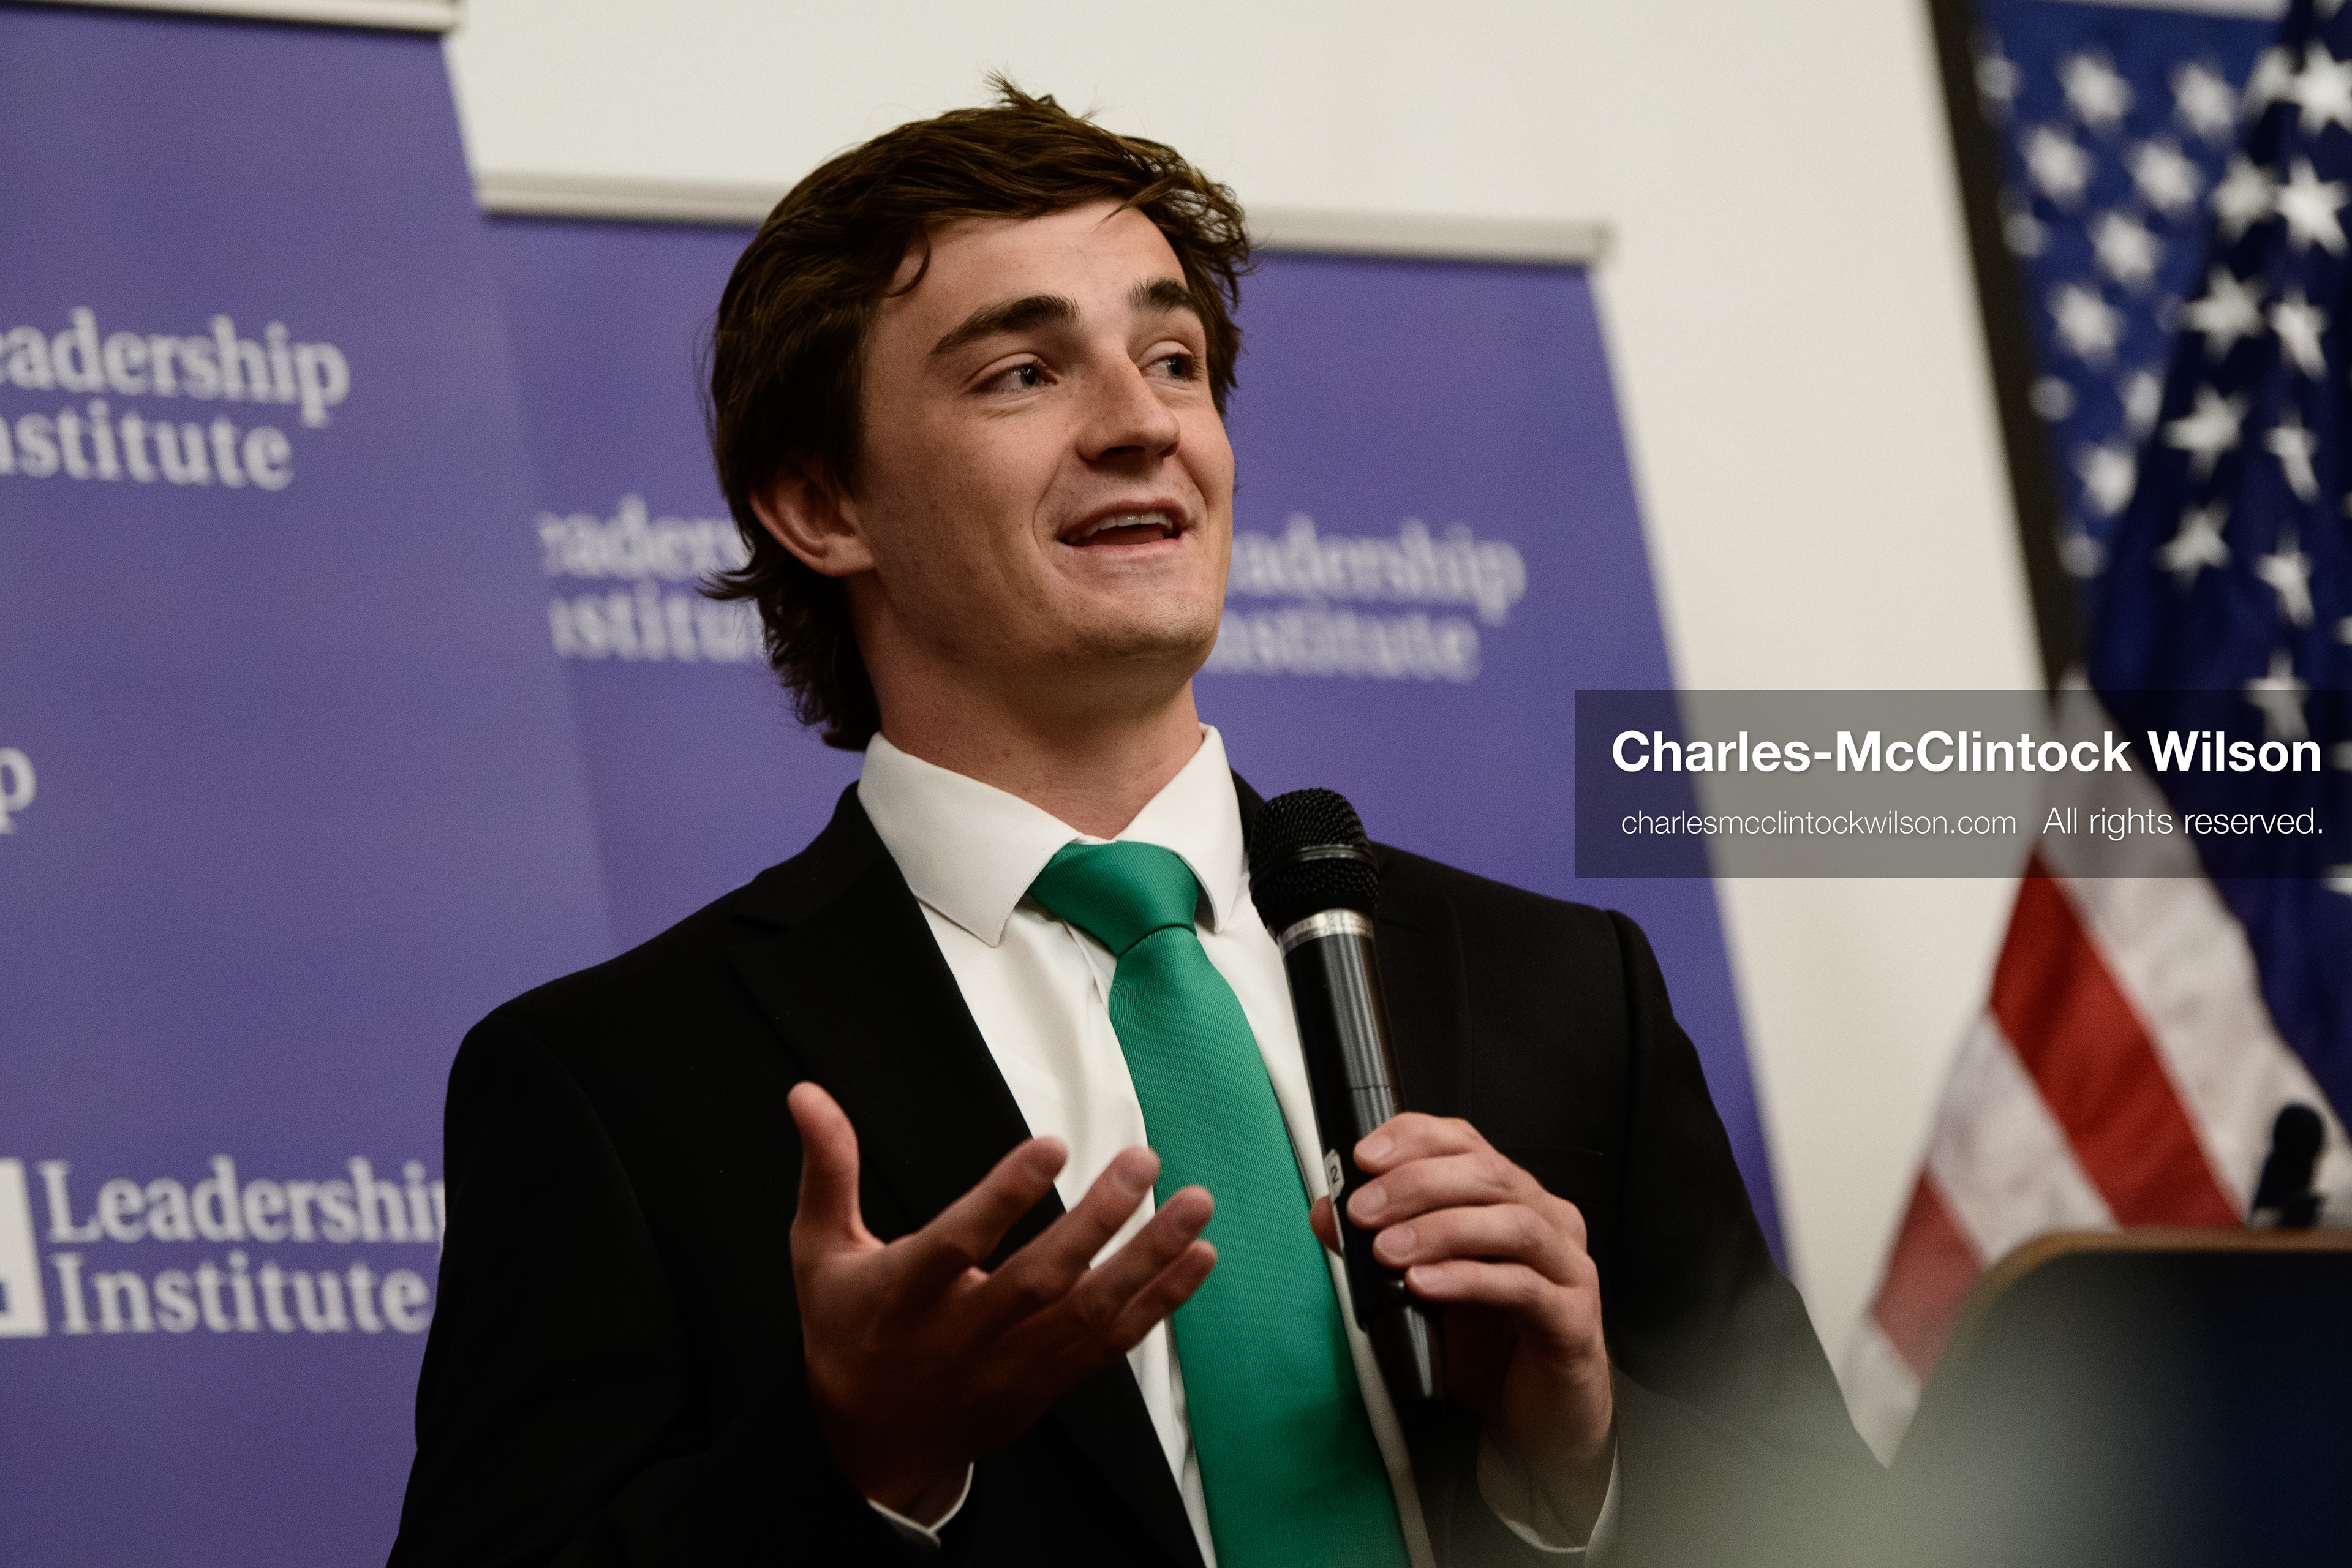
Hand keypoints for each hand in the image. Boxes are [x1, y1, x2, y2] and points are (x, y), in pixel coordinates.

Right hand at [788, 1082, 1215, 1519]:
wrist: (870, 1443)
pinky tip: (1195, 1261)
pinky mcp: (1046, 1381)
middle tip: (1142, 1162)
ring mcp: (1012, 1364)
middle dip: (1098, 1221)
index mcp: (903, 1296)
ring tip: (1195, 1207)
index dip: (1004, 1197)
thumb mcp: (818, 1251)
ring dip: (1149, 1260)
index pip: (957, 1243)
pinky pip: (1111, 1345)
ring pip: (1088, 1313)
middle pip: (1040, 1280)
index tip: (1049, 1145)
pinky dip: (1159, 1304)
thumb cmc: (848, 1332)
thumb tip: (809, 1098)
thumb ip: (828, 1170)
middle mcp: (963, 1334)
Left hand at [1310, 1113, 1611, 1536]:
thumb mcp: (1424, 1287)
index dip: (1415, 1139)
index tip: (1364, 1156)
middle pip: (1488, 1174)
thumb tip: (1329, 1212)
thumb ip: (1382, 1244)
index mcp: (1512, 1200)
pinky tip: (1425, 1285)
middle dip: (1416, 1184)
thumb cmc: (1491, 1349)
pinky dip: (1468, 1280)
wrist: (1539, 1423)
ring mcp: (1567, 1268)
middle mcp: (1547, 1222)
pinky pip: (1523, 1286)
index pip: (1466, 1143)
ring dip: (1440, 1229)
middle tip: (1364, 1209)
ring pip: (1511, 1223)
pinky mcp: (1574, 1318)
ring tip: (1387, 1251)